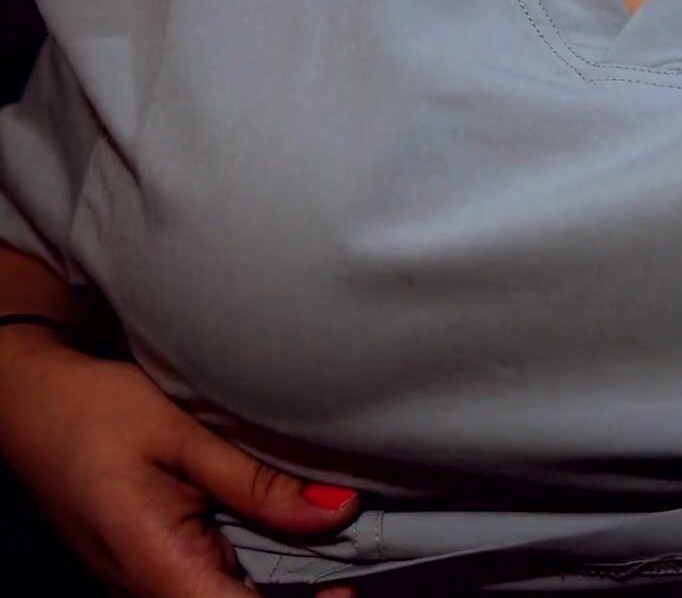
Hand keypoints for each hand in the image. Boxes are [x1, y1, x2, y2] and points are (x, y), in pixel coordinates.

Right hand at [0, 331, 361, 597]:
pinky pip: (214, 585)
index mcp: (158, 567)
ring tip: (331, 551)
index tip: (346, 591)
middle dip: (299, 597)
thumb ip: (257, 483)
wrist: (30, 403)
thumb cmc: (96, 411)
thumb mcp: (183, 435)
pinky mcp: (155, 569)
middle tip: (349, 565)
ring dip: (282, 585)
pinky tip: (292, 540)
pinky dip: (258, 570)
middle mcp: (150, 591)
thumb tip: (339, 511)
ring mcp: (149, 585)